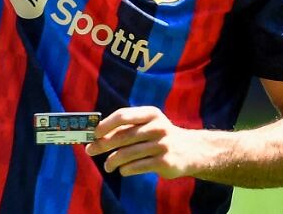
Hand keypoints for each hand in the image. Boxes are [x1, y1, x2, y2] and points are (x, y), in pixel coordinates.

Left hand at [85, 106, 204, 179]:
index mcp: (151, 114)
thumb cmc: (158, 136)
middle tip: (90, 151)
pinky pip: (138, 166)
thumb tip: (95, 137)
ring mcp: (163, 145)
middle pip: (123, 136)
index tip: (94, 133)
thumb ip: (125, 128)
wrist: (192, 150)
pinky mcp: (165, 162)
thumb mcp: (147, 125)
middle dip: (103, 145)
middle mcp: (158, 127)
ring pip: (128, 153)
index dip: (106, 124)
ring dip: (112, 160)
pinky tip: (122, 170)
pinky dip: (126, 169)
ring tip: (107, 166)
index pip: (123, 116)